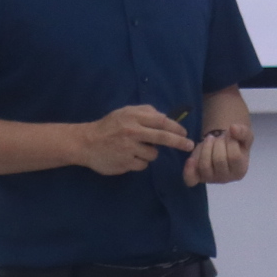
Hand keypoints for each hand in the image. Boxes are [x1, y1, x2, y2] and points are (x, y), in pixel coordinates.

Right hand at [78, 104, 197, 175]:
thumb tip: (166, 117)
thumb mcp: (125, 112)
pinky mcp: (125, 163)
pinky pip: (143, 165)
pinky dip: (140, 162)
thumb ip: (145, 112)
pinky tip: (128, 157)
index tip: (185, 133)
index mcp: (133, 117)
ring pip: (153, 154)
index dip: (176, 127)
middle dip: (179, 142)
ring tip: (136, 149)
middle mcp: (132, 132)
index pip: (161, 121)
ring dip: (150, 153)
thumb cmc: (109, 126)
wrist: (86, 142)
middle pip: (163, 137)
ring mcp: (128, 149)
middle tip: (190, 146)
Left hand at [183, 116, 251, 186]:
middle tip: (217, 138)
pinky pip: (191, 179)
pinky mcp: (197, 178)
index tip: (229, 136)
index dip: (230, 142)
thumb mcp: (244, 137)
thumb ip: (243, 132)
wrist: (221, 147)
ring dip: (205, 148)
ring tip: (209, 141)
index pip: (234, 157)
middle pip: (219, 160)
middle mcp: (225, 179)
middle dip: (217, 143)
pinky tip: (191, 159)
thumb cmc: (235, 144)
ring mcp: (210, 179)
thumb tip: (233, 128)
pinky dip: (189, 170)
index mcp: (240, 171)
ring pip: (205, 165)